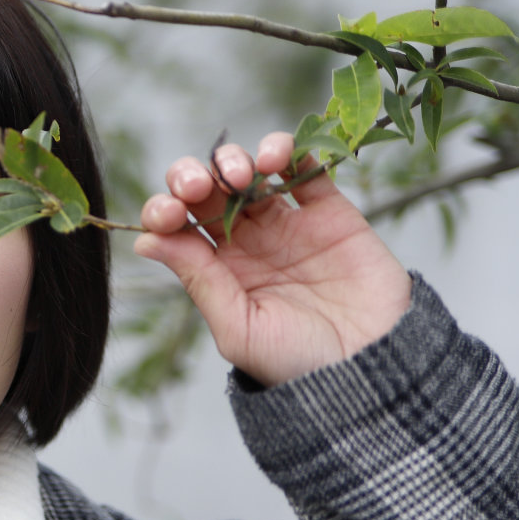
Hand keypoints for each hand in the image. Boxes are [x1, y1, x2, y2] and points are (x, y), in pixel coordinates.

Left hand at [132, 132, 412, 387]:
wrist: (373, 368)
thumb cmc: (299, 363)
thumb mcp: (238, 328)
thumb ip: (198, 280)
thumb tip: (145, 241)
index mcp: (216, 270)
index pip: (176, 226)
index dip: (164, 210)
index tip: (169, 214)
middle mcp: (246, 242)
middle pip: (204, 190)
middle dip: (191, 175)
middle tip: (199, 185)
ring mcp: (288, 224)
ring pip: (249, 171)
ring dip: (235, 159)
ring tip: (244, 173)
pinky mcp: (332, 213)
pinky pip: (307, 169)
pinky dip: (290, 150)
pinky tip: (279, 156)